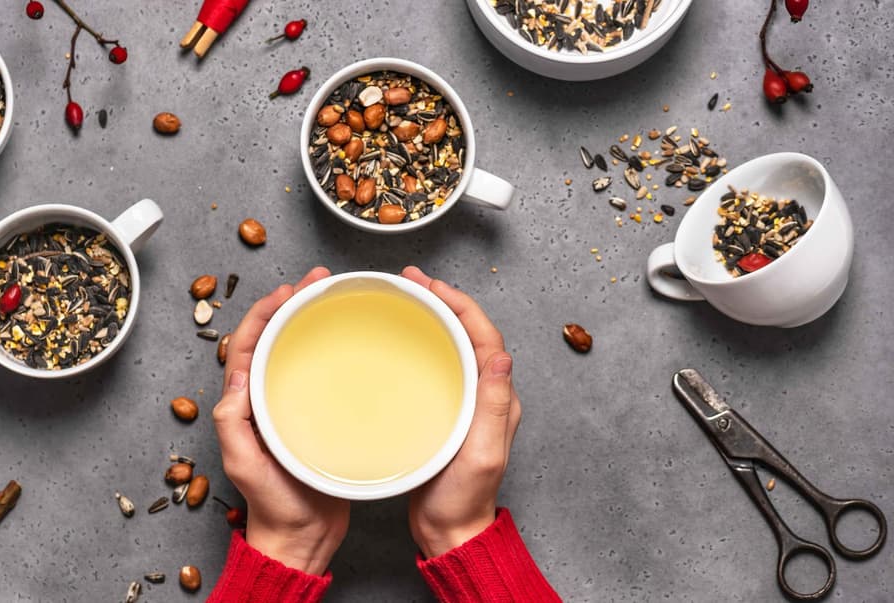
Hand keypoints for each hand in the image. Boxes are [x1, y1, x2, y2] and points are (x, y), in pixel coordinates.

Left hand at [212, 267, 348, 574]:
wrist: (302, 536)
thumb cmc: (273, 504)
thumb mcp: (244, 463)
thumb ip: (234, 422)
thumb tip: (237, 374)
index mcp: (244, 402)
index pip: (249, 343)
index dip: (265, 311)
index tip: (290, 289)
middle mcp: (264, 397)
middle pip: (273, 337)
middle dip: (292, 303)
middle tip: (319, 280)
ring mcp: (289, 405)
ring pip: (295, 350)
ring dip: (310, 321)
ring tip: (333, 297)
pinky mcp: (314, 416)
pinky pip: (319, 373)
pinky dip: (330, 351)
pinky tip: (351, 342)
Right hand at [401, 266, 521, 558]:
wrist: (451, 531)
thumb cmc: (463, 499)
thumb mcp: (481, 452)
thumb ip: (492, 405)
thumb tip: (502, 355)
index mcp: (498, 397)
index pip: (484, 334)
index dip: (458, 303)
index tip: (429, 284)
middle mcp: (486, 393)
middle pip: (468, 331)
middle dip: (442, 300)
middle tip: (410, 280)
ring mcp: (466, 401)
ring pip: (453, 343)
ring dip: (432, 316)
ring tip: (404, 297)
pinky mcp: (446, 410)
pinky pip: (438, 363)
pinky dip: (421, 342)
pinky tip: (400, 340)